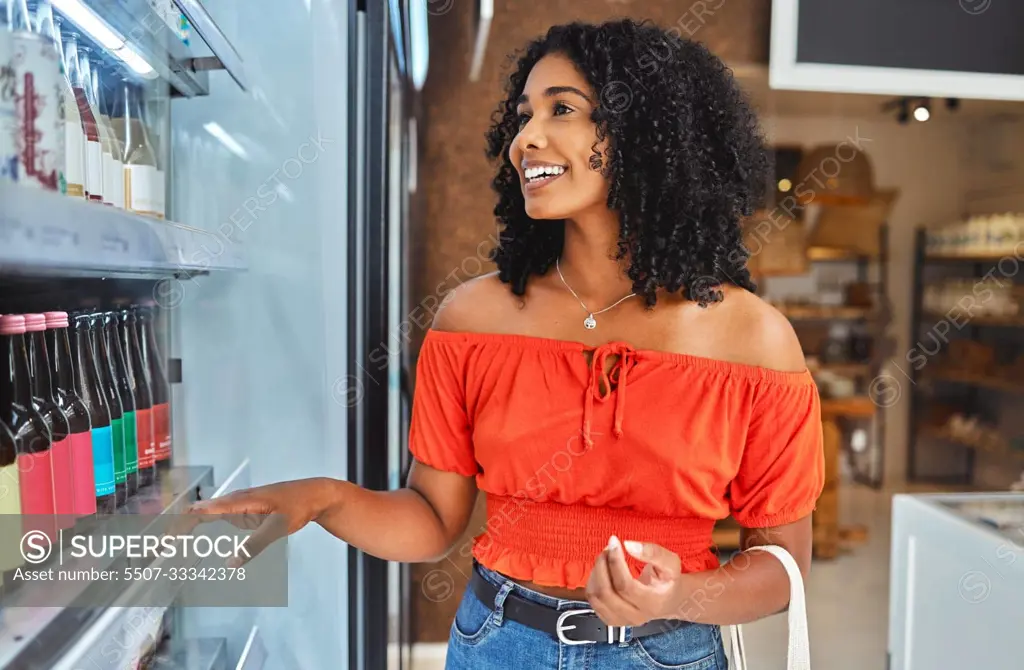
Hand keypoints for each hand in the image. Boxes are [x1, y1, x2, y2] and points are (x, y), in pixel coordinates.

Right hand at [175, 478, 328, 566]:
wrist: (313, 495)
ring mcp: (237, 507)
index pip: (201, 512)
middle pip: (197, 514)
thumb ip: (254, 546)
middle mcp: (233, 502)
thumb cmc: (296, 507)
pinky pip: (217, 521)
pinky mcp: (242, 513)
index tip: (165, 538)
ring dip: (187, 529)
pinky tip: (196, 544)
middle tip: (157, 549)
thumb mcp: (277, 528)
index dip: (180, 524)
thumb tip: (229, 564)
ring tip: (167, 546)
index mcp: (238, 501)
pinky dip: (202, 530)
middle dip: (176, 528)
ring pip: (204, 518)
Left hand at [585, 536, 687, 626]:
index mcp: (652, 604)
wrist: (669, 600)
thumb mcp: (671, 563)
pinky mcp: (610, 619)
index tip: (614, 543)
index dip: (615, 562)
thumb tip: (629, 545)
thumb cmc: (669, 581)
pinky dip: (593, 581)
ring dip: (596, 572)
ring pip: (595, 597)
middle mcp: (636, 616)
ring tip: (605, 557)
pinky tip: (603, 571)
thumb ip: (653, 553)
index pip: (625, 586)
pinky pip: (592, 601)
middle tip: (608, 548)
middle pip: (606, 593)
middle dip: (602, 565)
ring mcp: (621, 620)